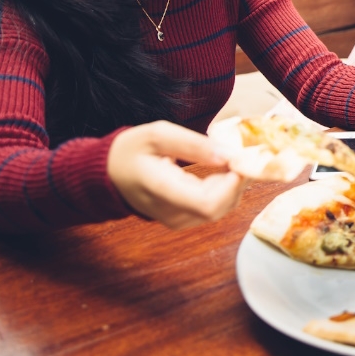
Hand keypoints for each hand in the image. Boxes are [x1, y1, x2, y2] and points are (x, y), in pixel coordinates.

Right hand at [108, 121, 248, 229]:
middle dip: (238, 180)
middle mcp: (171, 213)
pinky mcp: (184, 219)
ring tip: (232, 158)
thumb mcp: (157, 135)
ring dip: (234, 184)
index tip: (239, 160)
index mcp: (161, 190)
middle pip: (219, 207)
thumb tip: (229, 155)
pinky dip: (226, 190)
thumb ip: (193, 144)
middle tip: (242, 153)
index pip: (207, 204)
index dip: (232, 184)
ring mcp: (178, 220)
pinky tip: (223, 170)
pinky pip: (215, 208)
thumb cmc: (132, 151)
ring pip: (222, 209)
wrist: (111, 173)